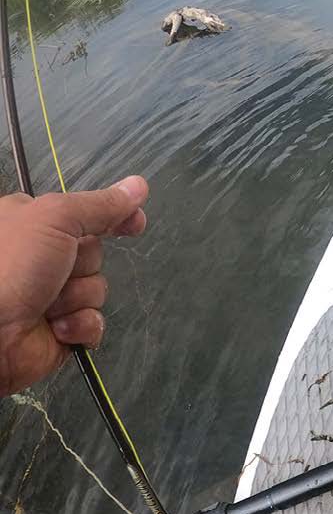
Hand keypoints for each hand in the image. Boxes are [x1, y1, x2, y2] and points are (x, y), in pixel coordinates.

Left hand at [0, 177, 147, 395]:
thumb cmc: (11, 265)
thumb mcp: (54, 219)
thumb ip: (99, 205)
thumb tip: (140, 185)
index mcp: (30, 223)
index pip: (83, 214)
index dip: (114, 219)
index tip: (135, 224)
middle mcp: (40, 257)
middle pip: (94, 255)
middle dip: (82, 266)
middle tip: (56, 270)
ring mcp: (50, 294)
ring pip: (95, 290)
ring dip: (77, 298)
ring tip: (47, 305)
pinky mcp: (60, 328)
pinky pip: (93, 322)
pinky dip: (80, 325)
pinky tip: (57, 327)